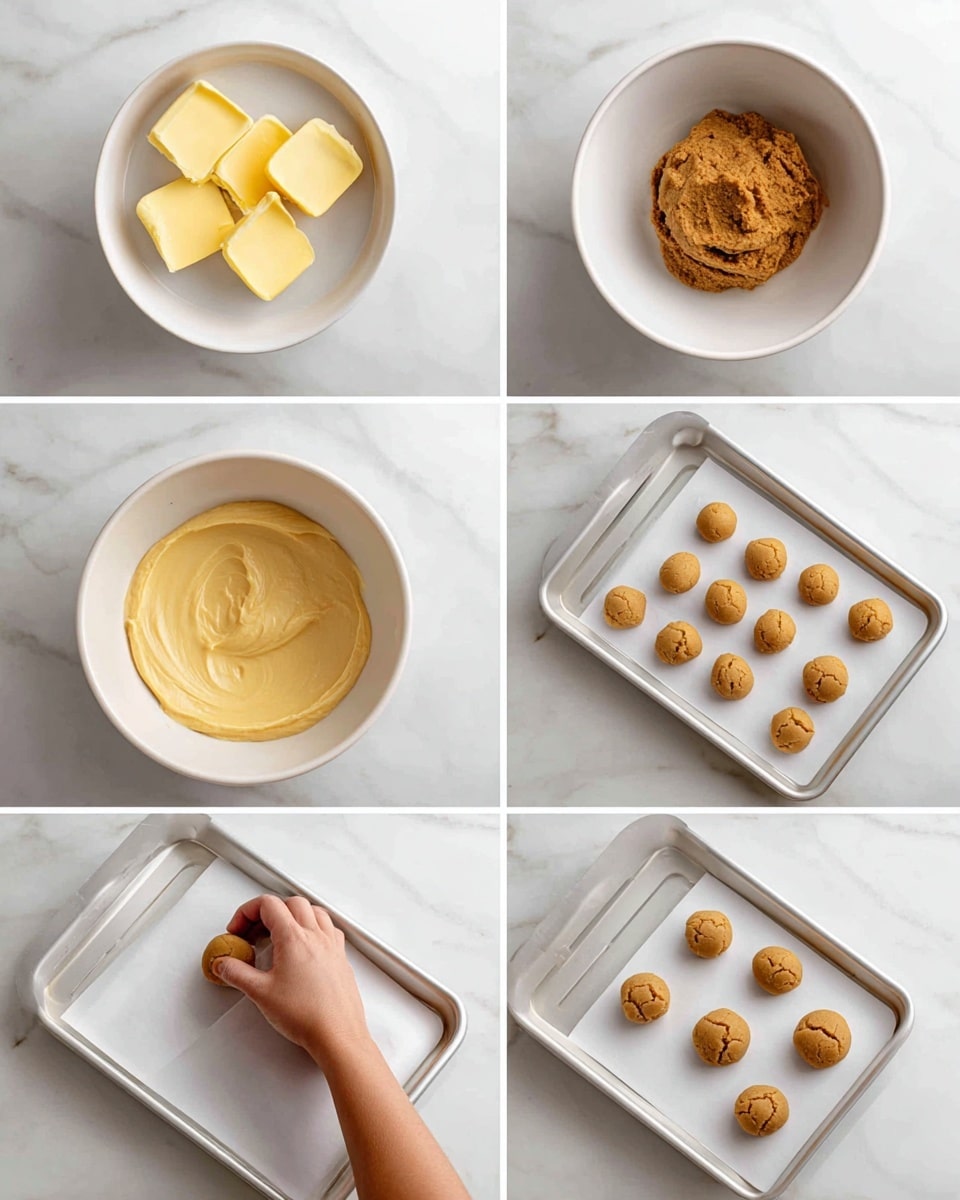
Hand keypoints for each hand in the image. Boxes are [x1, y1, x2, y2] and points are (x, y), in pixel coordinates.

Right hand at [212, 894, 371, 1070]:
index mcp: (294, 937)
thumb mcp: (260, 993)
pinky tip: (304, 944)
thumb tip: (224, 963)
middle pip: (290, 903)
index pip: (268, 905)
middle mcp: (315, 935)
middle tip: (253, 932)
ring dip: (292, 915)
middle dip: (267, 911)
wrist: (337, 1034)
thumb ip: (236, 973)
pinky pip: (328, 927)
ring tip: (277, 934)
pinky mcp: (340, 957)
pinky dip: (313, 927)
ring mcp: (331, 944)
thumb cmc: (306, 1014)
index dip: (246, 912)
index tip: (238, 930)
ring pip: (313, 910)